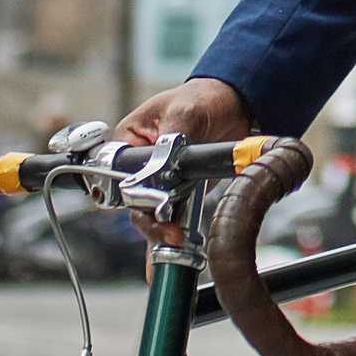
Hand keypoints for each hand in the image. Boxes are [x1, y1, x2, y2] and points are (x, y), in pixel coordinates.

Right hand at [116, 78, 250, 246]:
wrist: (234, 103)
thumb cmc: (202, 98)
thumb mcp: (185, 112)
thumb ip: (172, 141)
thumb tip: (166, 165)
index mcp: (129, 140)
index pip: (120, 176)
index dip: (135, 195)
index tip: (155, 207)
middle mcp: (140, 163)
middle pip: (135, 201)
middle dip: (152, 221)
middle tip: (172, 234)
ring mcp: (160, 178)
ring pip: (153, 212)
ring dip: (164, 231)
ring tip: (177, 247)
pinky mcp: (181, 189)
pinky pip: (172, 215)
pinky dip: (173, 234)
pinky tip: (171, 257)